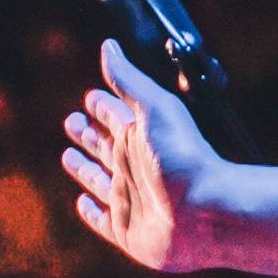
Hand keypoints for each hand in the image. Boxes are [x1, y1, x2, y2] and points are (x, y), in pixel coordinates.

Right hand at [62, 40, 219, 271]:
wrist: (208, 213)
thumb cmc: (186, 158)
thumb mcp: (156, 109)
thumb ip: (129, 81)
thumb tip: (108, 46)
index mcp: (141, 137)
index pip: (114, 116)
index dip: (102, 106)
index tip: (90, 96)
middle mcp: (134, 167)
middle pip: (104, 146)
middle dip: (88, 133)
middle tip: (71, 121)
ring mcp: (130, 200)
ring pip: (99, 180)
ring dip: (84, 168)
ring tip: (68, 155)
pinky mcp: (126, 231)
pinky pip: (102, 220)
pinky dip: (91, 211)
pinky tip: (82, 202)